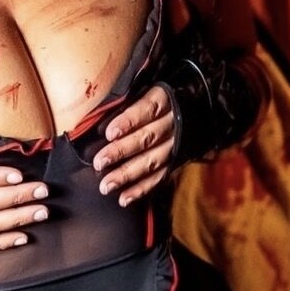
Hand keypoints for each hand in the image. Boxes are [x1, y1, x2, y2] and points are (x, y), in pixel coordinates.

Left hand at [91, 84, 175, 204]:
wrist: (194, 111)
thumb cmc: (155, 102)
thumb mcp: (146, 92)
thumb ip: (125, 102)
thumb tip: (94, 114)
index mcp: (163, 100)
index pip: (146, 110)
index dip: (128, 121)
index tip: (109, 133)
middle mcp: (172, 124)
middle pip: (147, 138)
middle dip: (121, 151)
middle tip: (99, 163)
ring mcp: (175, 145)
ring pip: (152, 161)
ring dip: (127, 175)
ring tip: (106, 186)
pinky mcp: (175, 163)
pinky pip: (159, 178)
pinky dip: (141, 189)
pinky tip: (124, 198)